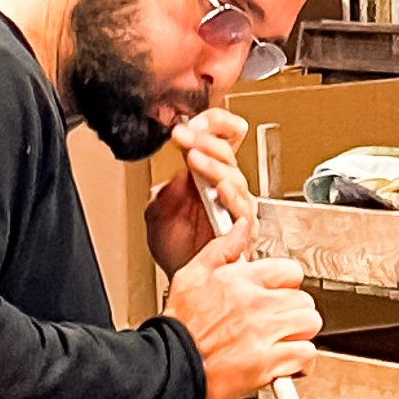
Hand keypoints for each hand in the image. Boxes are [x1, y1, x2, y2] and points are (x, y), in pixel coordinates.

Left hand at [144, 105, 252, 277]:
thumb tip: (176, 177)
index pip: (221, 134)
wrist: (181, 276)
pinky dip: (231, 195)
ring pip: (233, 174)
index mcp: (205, 171)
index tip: (187, 124)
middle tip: (185, 136)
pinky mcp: (241, 226)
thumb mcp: (156, 213)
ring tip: (195, 158)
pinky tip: (219, 186)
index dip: (210, 122)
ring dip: (213, 163)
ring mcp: (233, 203)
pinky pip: (243, 207)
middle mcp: (222, 183)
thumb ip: (164, 194)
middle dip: (204, 139)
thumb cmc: (174, 246)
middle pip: (227, 150)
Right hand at [163, 221, 321, 398]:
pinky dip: (301, 360)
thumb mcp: (192, 275)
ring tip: (287, 338)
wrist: (171, 366)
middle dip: (296, 310)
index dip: (287, 283)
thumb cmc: (179, 326)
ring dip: (301, 332)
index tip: (281, 292)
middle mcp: (256, 305)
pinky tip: (287, 360)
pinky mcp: (267, 363)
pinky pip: (305, 354)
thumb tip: (242, 226)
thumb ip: (222, 248)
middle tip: (282, 319)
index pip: (290, 270)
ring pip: (309, 324)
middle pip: (304, 299)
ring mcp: (264, 334)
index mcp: (241, 280)